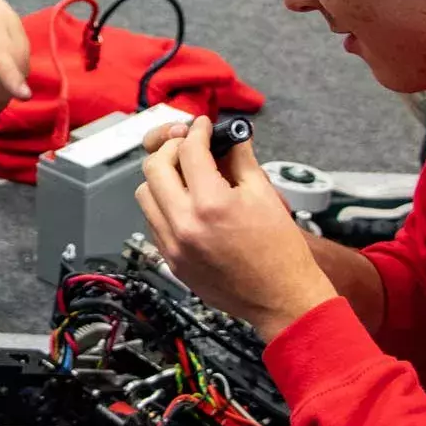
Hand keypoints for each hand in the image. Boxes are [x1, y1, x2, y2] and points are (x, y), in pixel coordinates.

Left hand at [135, 116, 335, 339]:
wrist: (281, 298)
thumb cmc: (280, 252)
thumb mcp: (264, 195)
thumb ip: (241, 159)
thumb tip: (230, 136)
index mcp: (211, 205)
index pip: (189, 151)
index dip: (197, 131)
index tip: (203, 127)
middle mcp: (184, 225)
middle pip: (154, 168)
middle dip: (171, 148)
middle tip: (190, 145)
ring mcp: (173, 245)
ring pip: (144, 194)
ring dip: (161, 177)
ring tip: (186, 175)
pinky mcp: (171, 260)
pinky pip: (152, 221)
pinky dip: (162, 204)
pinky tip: (185, 202)